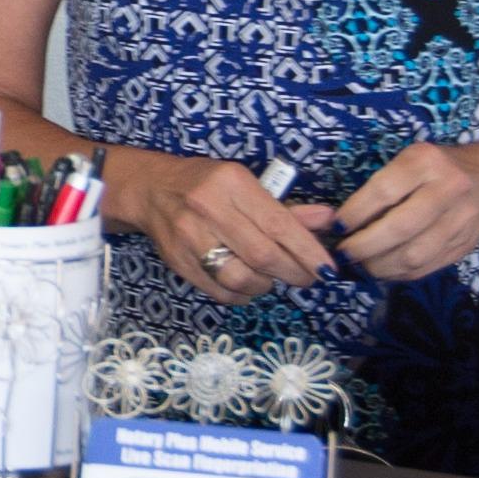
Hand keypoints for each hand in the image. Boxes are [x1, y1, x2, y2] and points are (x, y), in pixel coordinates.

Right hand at [108, 152, 336, 304]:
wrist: (151, 189)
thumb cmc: (206, 184)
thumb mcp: (245, 184)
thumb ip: (286, 207)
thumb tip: (327, 221)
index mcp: (232, 183)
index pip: (278, 224)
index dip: (307, 251)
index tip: (327, 269)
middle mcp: (209, 208)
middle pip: (261, 254)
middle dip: (292, 273)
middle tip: (308, 278)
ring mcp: (189, 237)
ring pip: (240, 278)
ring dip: (265, 285)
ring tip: (271, 277)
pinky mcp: (178, 261)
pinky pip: (219, 291)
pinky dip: (242, 294)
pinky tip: (248, 285)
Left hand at [329, 141, 478, 283]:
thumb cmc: (436, 168)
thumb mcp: (411, 161)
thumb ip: (383, 186)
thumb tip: (342, 221)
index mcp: (426, 161)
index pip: (384, 190)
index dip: (356, 213)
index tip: (337, 226)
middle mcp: (448, 189)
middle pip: (400, 227)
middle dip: (365, 246)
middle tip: (344, 253)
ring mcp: (461, 220)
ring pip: (414, 254)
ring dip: (380, 266)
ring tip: (361, 265)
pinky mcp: (465, 246)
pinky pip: (427, 267)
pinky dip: (399, 273)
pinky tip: (384, 270)